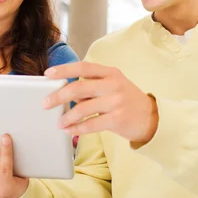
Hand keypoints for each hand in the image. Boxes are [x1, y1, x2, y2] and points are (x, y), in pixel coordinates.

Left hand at [44, 61, 158, 143]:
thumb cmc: (126, 100)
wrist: (151, 118)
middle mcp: (113, 84)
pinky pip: (91, 124)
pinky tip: (70, 131)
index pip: (83, 66)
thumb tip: (64, 92)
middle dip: (58, 96)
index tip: (48, 74)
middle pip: (79, 87)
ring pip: (83, 108)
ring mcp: (116, 101)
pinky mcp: (118, 119)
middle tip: (45, 104)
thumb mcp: (113, 85)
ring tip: (59, 123)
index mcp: (110, 72)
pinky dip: (77, 129)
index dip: (64, 69)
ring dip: (67, 117)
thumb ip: (92, 85)